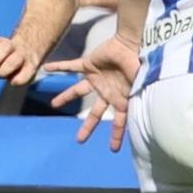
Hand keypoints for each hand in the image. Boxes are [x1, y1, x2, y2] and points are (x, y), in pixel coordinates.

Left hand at [0, 30, 44, 87]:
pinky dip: (17, 80)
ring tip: (1, 74)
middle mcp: (13, 46)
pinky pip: (25, 75)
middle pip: (4, 47)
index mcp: (1, 42)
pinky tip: (12, 80)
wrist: (28, 51)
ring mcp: (24, 56)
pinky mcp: (32, 67)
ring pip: (14, 61)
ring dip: (3, 70)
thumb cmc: (4, 58)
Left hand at [43, 29, 138, 148]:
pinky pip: (71, 67)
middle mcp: (106, 92)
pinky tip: (47, 68)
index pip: (118, 122)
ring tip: (53, 104)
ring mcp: (95, 79)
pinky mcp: (88, 65)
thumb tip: (145, 113)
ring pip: (77, 91)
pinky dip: (59, 66)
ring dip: (65, 97)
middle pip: (94, 114)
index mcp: (119, 99)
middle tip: (79, 140)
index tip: (113, 149)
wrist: (130, 43)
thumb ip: (138, 97)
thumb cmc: (137, 64)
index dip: (116, 136)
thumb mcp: (140, 84)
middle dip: (87, 127)